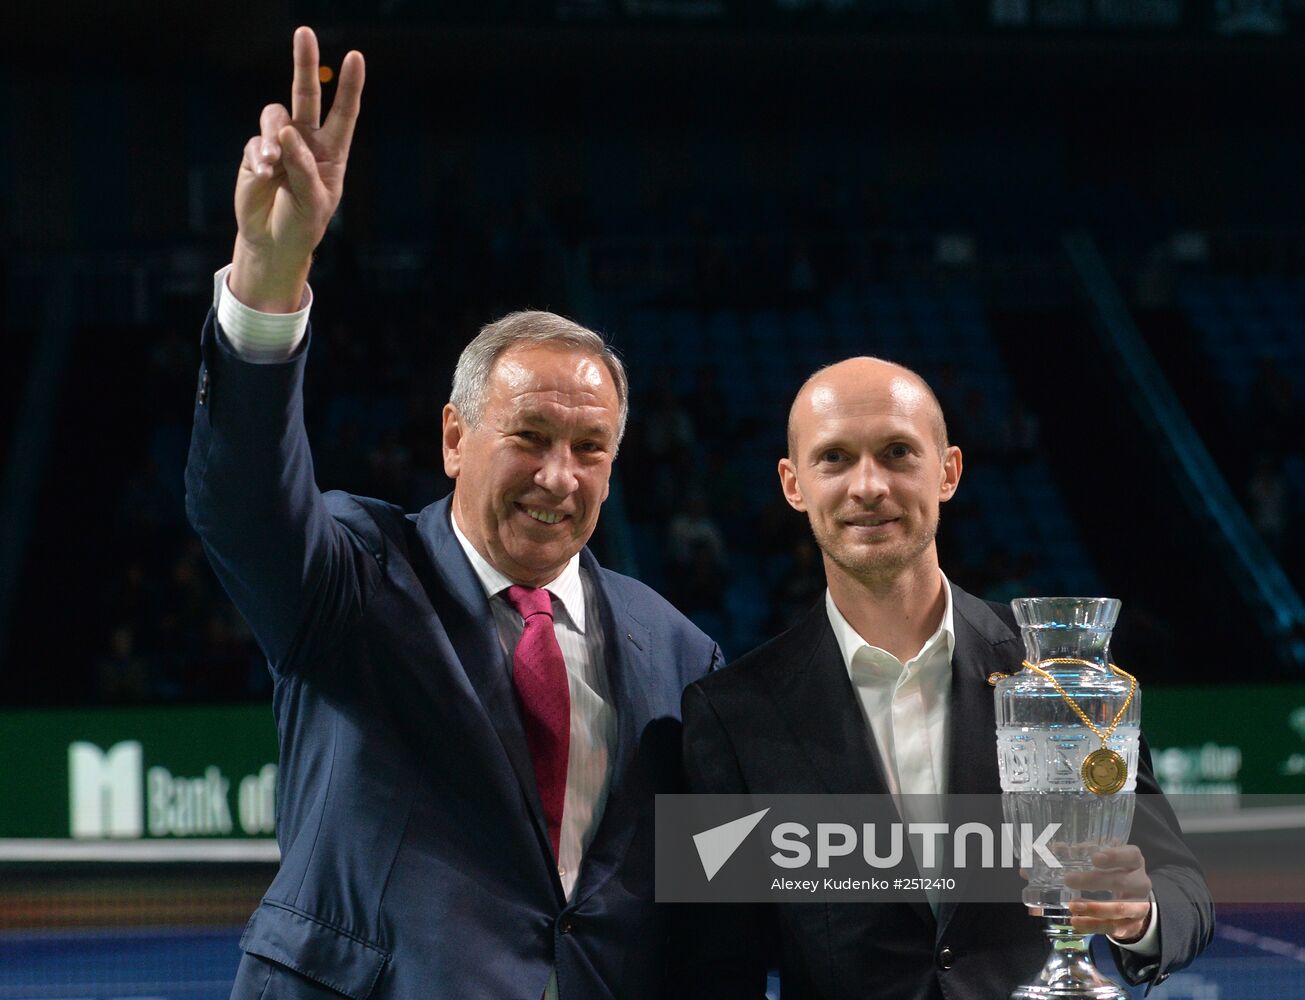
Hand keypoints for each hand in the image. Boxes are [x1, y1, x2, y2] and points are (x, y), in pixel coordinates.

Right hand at [230, 26, 364, 311]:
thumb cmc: (303, 223)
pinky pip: (256, 143)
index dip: (349, 86)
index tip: (355, 56)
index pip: (343, 113)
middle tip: (304, 32)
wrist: (273, 241)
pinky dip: (260, 157)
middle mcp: (307, 141)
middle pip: (306, 95)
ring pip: (275, 116)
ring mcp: (280, 144)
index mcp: (332, 152)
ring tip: (274, 162)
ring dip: (274, 134)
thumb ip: (302, 166)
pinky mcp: (255, 152)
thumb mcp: (313, 201)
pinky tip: (263, 175)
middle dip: (305, 63)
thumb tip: (287, 130)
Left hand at [1064, 845, 1152, 942]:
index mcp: (1135, 862)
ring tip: (1072, 905)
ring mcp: (1139, 906)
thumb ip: (1083, 853)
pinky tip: (1077, 921)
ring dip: (1094, 908)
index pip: (1131, 856)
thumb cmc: (1114, 873)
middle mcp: (1141, 884)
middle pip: (1122, 882)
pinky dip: (1094, 925)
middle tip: (1069, 880)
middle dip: (1094, 881)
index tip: (1094, 858)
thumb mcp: (1105, 861)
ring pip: (1120, 908)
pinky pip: (1114, 927)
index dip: (1115, 857)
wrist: (1135, 902)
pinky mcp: (1133, 925)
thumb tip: (1058, 847)